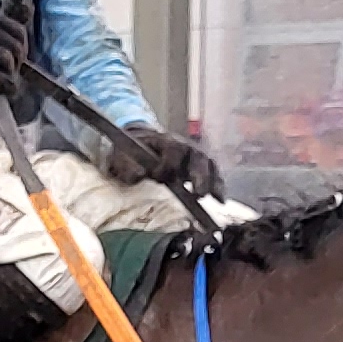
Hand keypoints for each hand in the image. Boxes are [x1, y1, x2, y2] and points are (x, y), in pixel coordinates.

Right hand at [0, 4, 29, 93]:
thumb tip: (16, 46)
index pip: (18, 30)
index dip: (23, 48)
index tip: (19, 60)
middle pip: (15, 46)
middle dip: (18, 64)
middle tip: (11, 74)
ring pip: (6, 59)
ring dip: (11, 75)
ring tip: (5, 82)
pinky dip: (4, 85)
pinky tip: (6, 90)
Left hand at [110, 122, 225, 198]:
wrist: (140, 143)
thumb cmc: (131, 152)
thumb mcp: (122, 156)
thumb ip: (127, 165)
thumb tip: (139, 175)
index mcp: (165, 141)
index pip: (173, 150)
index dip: (168, 164)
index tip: (160, 177)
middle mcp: (184, 146)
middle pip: (198, 158)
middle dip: (200, 175)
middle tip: (199, 193)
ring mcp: (194, 156)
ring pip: (210, 166)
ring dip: (214, 182)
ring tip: (217, 199)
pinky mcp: (200, 166)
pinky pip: (214, 174)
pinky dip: (219, 186)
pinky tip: (221, 200)